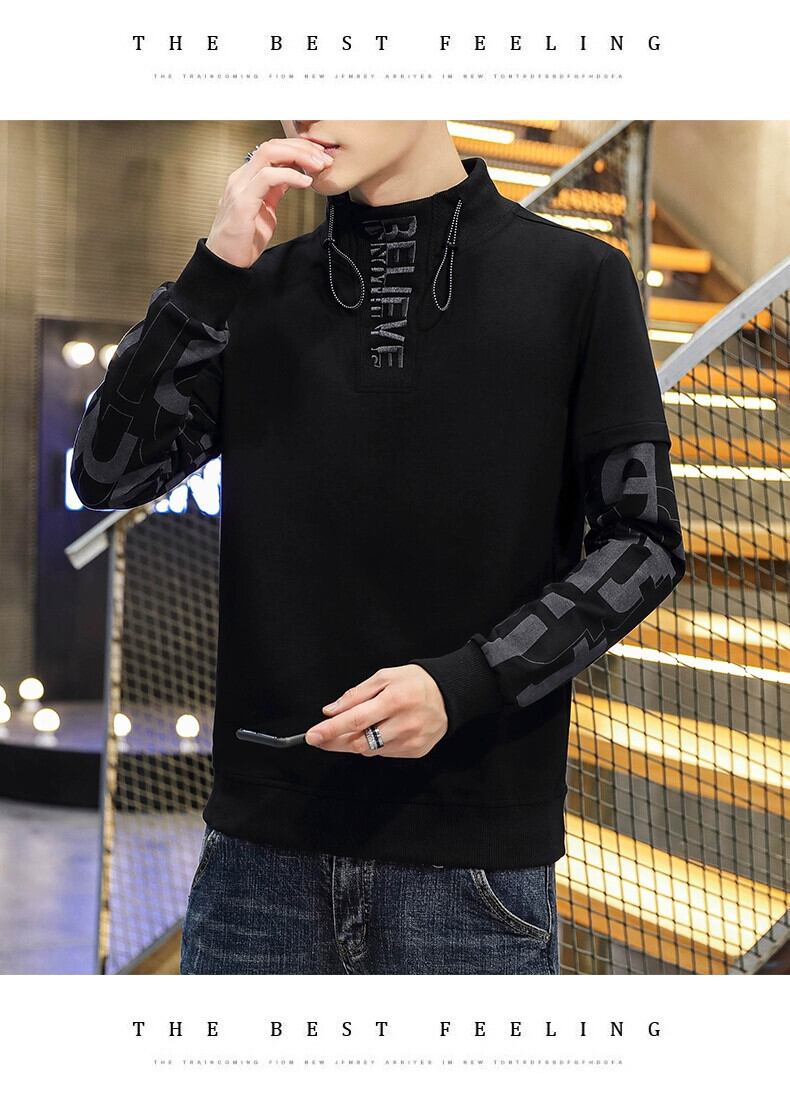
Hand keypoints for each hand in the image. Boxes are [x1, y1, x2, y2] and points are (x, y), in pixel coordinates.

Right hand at [205, 136, 334, 268]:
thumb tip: (292, 178)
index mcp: (246, 179)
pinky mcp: (243, 201)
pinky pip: (268, 177)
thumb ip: (276, 191)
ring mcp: (240, 187)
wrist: (226, 262)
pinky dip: (291, 175)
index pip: (272, 150)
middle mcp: (241, 178)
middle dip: (302, 147)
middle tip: (323, 158)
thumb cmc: (242, 241)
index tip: (318, 156)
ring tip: (318, 166)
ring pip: (269, 153)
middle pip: (272, 145)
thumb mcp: (266, 210)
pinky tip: (305, 182)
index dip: (298, 148)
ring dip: (299, 156)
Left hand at [304, 665, 448, 757]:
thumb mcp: (384, 677)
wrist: (449, 694)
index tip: (312, 736)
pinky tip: (380, 731)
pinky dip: (375, 745)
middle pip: (360, 742)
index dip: (330, 730)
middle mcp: (403, 724)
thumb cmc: (413, 682)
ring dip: (356, 742)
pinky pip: (385, 753)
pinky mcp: (416, 751)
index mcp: (394, 700)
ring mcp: (411, 741)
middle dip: (336, 741)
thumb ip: (355, 695)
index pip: (355, 720)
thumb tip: (330, 711)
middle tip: (322, 736)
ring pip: (371, 751)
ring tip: (359, 727)